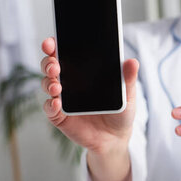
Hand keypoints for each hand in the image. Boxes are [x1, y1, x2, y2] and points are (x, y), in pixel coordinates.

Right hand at [41, 37, 139, 154]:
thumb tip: (133, 62)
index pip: (64, 52)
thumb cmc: (120, 112)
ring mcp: (62, 98)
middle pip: (50, 66)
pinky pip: (49, 108)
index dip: (54, 45)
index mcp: (82, 70)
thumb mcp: (127, 95)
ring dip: (48, 83)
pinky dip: (50, 105)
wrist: (116, 138)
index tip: (52, 42)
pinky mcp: (59, 116)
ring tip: (56, 87)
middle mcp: (68, 81)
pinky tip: (57, 103)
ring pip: (47, 84)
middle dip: (48, 63)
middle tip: (55, 66)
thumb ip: (127, 79)